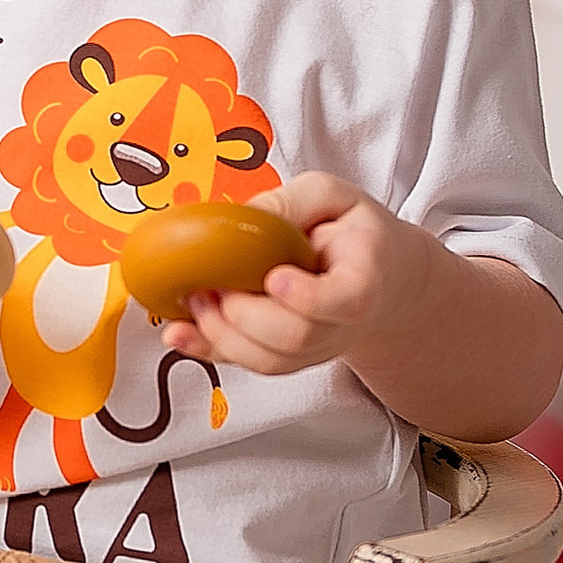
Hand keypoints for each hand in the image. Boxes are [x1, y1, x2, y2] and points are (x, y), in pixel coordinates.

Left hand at [158, 172, 562, 441]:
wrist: (383, 278)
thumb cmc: (356, 233)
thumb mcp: (334, 197)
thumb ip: (293, 202)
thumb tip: (245, 216)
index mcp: (364, 280)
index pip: (344, 301)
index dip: (306, 297)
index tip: (274, 277)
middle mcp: (342, 325)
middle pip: (296, 337)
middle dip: (244, 315)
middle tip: (214, 286)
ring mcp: (317, 348)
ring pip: (270, 361)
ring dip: (221, 335)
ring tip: (195, 299)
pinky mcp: (290, 358)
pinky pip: (249, 365)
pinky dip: (208, 352)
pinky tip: (179, 333)